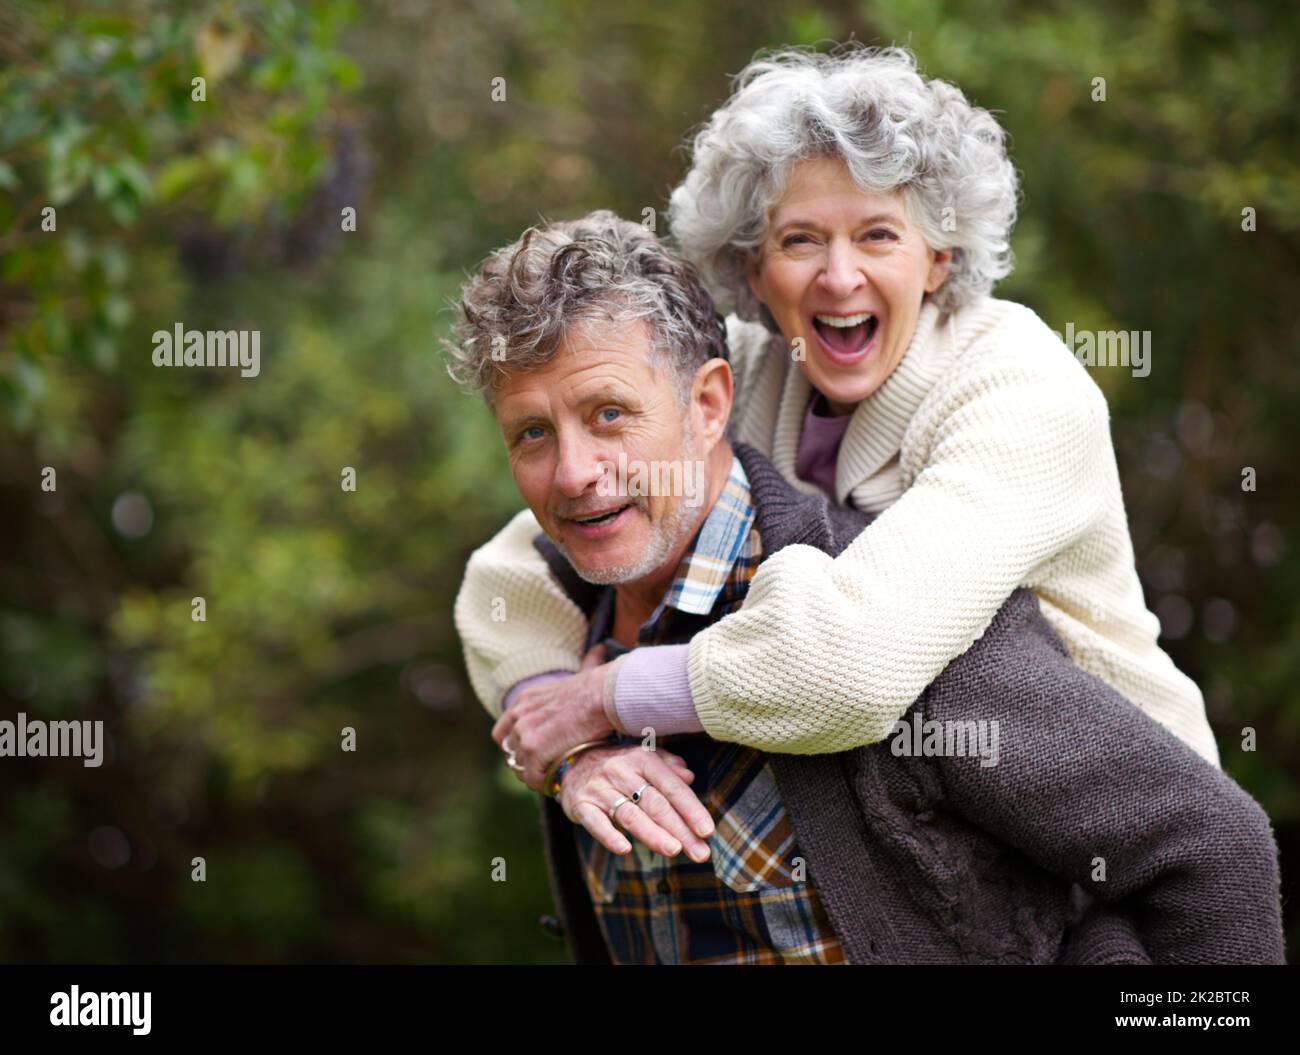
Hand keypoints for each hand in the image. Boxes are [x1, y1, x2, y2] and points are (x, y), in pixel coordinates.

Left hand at [492, 645, 618, 791]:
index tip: (530, 754)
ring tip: (550, 779)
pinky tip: (556, 783)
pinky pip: (533, 776)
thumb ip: (583, 666)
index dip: (515, 745)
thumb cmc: (599, 685)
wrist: (603, 696)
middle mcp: (519, 716)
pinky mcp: (535, 749)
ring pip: (520, 766)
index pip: (502, 732)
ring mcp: (524, 733)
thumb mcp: (579, 673)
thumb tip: (599, 648)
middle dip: (524, 763)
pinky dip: (543, 783)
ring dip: (534, 774)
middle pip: (509, 751)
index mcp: (524, 700)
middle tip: (542, 771)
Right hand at [559, 743, 714, 860]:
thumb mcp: (643, 759)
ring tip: (674, 851)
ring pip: (630, 814)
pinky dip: (609, 836)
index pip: (671, 786)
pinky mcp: (581, 805)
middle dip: (679, 829)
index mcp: (643, 760)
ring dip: (653, 834)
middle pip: (655, 804)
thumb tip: (690, 776)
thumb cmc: (619, 765)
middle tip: (699, 853)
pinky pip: (596, 821)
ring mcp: (601, 789)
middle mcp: (622, 772)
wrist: (572, 760)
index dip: (691, 808)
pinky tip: (625, 850)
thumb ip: (668, 767)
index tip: (707, 831)